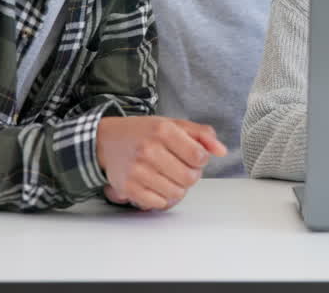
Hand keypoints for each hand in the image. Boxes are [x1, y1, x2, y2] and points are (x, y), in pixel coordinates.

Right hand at [96, 116, 227, 210]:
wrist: (107, 140)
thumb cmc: (144, 133)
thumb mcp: (174, 124)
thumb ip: (202, 134)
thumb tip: (221, 151)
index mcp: (163, 131)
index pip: (199, 156)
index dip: (201, 159)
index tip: (193, 156)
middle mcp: (149, 150)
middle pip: (190, 178)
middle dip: (191, 174)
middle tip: (181, 167)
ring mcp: (137, 171)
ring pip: (177, 194)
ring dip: (179, 188)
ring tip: (170, 176)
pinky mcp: (128, 188)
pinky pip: (159, 204)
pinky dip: (163, 198)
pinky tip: (159, 186)